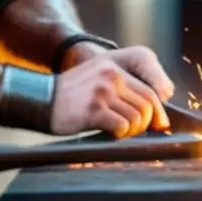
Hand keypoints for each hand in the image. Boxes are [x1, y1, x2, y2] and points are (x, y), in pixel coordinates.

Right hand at [50, 46, 175, 137]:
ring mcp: (102, 91)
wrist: (40, 100)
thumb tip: (152, 112)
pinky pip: (121, 126)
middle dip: (147, 123)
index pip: (148, 89)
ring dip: (132, 130)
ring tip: (119, 131)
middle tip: (137, 132)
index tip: (161, 124)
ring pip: (137, 117)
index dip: (158, 110)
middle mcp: (111, 75)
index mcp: (114, 65)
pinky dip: (120, 134)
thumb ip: (122, 88)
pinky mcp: (93, 109)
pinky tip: (109, 133)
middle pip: (147, 104)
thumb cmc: (72, 96)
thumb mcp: (98, 79)